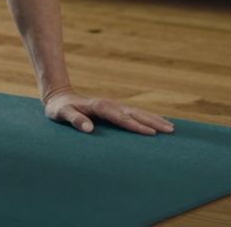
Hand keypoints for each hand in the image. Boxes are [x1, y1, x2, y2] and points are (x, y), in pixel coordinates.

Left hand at [43, 87, 175, 134]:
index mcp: (99, 106)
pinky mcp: (114, 108)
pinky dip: (147, 117)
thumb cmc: (59, 109)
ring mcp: (113, 105)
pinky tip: (158, 122)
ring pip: (137, 112)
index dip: (135, 125)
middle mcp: (109, 104)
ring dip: (154, 118)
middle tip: (170, 130)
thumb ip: (74, 119)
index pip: (120, 117)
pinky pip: (134, 113)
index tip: (151, 133)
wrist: (59, 97)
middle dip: (152, 121)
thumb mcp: (62, 114)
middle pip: (134, 113)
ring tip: (171, 127)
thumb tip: (89, 129)